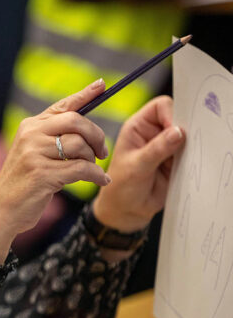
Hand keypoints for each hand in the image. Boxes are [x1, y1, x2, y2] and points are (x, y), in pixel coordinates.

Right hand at [0, 79, 112, 262]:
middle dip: (96, 136)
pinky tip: (101, 181)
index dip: (84, 94)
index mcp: (29, 127)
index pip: (62, 105)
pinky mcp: (41, 174)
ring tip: (91, 171)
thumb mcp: (34, 155)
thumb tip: (87, 126)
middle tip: (102, 152)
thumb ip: (54, 139)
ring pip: (79, 146)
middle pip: (76, 121)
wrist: (0, 213)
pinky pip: (81, 169)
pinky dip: (96, 176)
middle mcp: (30, 135)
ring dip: (92, 160)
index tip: (102, 85)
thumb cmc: (23, 185)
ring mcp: (34, 154)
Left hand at [93, 96, 183, 235]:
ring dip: (192, 143)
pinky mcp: (177, 159)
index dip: (172, 113)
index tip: (177, 130)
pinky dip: (195, 155)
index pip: (161, 106)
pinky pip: (193, 151)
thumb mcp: (137, 167)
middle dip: (186, 126)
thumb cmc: (121, 187)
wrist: (127, 211)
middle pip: (179, 117)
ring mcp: (167, 145)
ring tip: (187, 157)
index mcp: (138, 127)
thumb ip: (157, 149)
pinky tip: (190, 165)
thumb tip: (178, 131)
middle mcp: (154, 132)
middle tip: (190, 141)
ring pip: (189, 134)